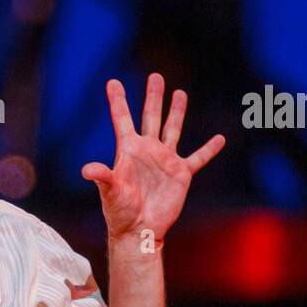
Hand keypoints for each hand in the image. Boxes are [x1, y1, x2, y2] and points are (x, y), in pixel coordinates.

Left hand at [81, 74, 225, 242]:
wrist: (139, 230)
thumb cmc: (120, 212)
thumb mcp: (110, 192)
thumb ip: (102, 176)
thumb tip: (86, 169)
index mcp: (128, 151)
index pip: (122, 120)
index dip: (118, 101)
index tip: (112, 82)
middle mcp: (147, 151)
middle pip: (151, 117)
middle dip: (153, 97)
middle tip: (156, 76)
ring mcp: (165, 161)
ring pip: (172, 130)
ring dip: (176, 112)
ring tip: (180, 92)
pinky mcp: (181, 174)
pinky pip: (198, 158)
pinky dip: (209, 149)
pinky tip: (220, 138)